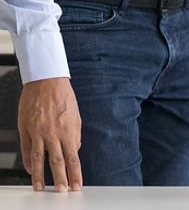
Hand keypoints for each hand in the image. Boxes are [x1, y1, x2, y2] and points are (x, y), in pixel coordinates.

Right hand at [18, 77, 82, 191]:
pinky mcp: (26, 130)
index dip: (75, 174)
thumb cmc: (63, 97)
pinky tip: (29, 170)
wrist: (47, 81)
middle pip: (57, 162)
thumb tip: (74, 150)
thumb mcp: (76, 116)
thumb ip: (75, 135)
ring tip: (41, 188)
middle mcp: (53, 134)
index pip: (73, 158)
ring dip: (40, 176)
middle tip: (62, 192)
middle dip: (61, 179)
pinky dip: (27, 162)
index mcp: (69, 131)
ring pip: (39, 159)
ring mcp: (38, 133)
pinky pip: (26, 149)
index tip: (77, 185)